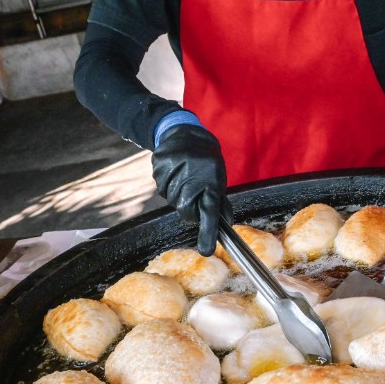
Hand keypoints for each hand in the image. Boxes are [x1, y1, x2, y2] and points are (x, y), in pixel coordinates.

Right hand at [151, 124, 232, 255]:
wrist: (186, 133)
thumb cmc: (206, 161)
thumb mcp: (218, 179)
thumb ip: (219, 203)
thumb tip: (225, 225)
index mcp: (211, 180)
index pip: (209, 212)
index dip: (208, 232)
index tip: (206, 250)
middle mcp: (193, 174)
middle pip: (184, 210)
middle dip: (188, 206)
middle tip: (192, 190)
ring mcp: (174, 168)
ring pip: (170, 199)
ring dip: (176, 193)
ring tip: (183, 176)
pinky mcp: (159, 163)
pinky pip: (161, 186)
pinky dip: (166, 183)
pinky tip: (173, 170)